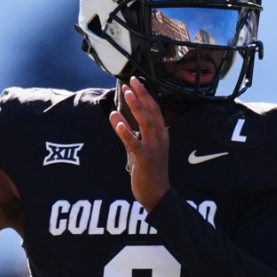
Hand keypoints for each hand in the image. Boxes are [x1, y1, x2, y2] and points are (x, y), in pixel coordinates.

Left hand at [109, 77, 169, 210]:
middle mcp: (160, 139)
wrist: (157, 195)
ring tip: (128, 93)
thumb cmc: (149, 173)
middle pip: (153, 112)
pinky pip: (135, 143)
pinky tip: (117, 122)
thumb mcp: (139, 150)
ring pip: (147, 123)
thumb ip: (127, 134)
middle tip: (132, 80)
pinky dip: (126, 132)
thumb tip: (115, 116)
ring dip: (137, 107)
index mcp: (161, 136)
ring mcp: (154, 149)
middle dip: (142, 95)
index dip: (146, 95)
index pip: (155, 110)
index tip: (136, 82)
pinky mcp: (145, 160)